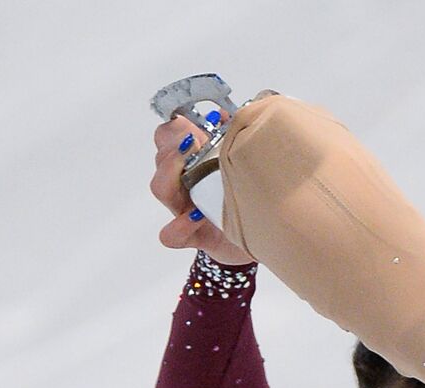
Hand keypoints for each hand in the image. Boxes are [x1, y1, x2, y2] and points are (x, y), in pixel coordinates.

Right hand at [150, 115, 254, 265]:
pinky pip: (171, 233)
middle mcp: (184, 182)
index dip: (176, 125)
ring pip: (161, 187)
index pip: (171, 134)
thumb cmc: (250, 197)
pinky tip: (196, 217)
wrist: (263, 235)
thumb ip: (235, 139)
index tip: (192, 120)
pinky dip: (179, 225)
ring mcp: (184, 208)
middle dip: (173, 145)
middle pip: (161, 155)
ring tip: (191, 170)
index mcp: (194, 160)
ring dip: (170, 174)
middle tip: (193, 141)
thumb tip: (227, 114)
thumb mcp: (247, 164)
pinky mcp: (191, 236)